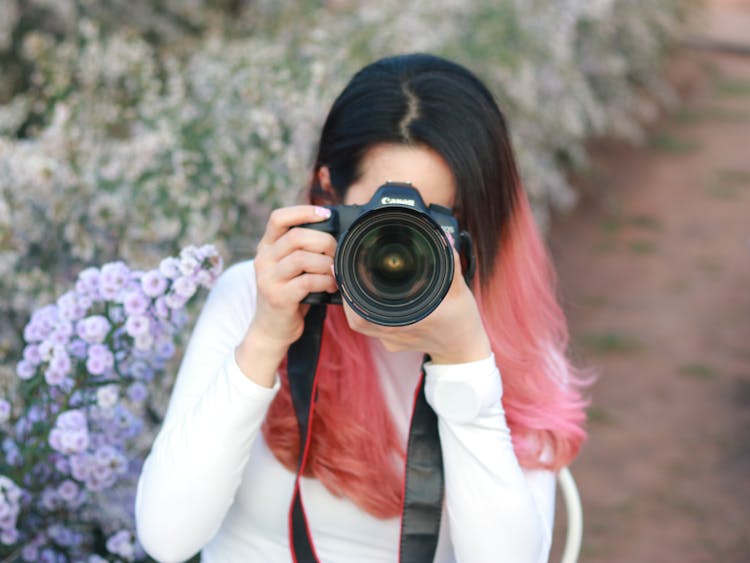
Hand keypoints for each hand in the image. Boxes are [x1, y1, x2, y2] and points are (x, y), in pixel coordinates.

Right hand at [235, 206, 336, 385]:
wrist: (271, 329)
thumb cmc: (290, 294)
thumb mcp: (290, 268)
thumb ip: (304, 250)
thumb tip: (337, 233)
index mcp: (266, 247)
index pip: (278, 218)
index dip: (303, 211)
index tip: (326, 214)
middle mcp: (263, 260)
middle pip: (296, 237)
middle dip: (324, 242)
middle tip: (337, 253)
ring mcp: (268, 278)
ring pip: (302, 259)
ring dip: (326, 264)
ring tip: (335, 272)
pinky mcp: (277, 297)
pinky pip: (306, 281)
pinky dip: (324, 281)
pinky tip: (330, 286)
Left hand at [341, 245, 491, 364]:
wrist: (462, 350)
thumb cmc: (462, 322)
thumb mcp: (460, 292)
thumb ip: (452, 265)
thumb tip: (445, 239)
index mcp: (411, 321)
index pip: (368, 315)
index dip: (351, 297)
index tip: (346, 275)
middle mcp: (397, 334)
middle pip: (358, 319)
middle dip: (348, 295)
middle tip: (344, 272)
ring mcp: (392, 340)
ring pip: (361, 323)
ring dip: (353, 303)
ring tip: (352, 280)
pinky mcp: (392, 342)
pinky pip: (370, 326)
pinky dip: (364, 310)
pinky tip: (366, 294)